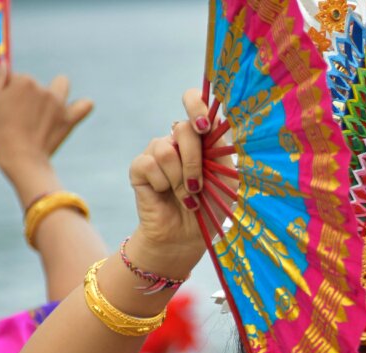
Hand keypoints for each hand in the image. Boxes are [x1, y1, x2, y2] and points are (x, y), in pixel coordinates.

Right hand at [0, 63, 92, 180]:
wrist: (20, 159)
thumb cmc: (0, 132)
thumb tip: (4, 64)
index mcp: (23, 81)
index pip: (14, 79)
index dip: (7, 93)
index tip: (4, 108)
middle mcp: (44, 89)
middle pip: (35, 85)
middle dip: (28, 95)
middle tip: (20, 116)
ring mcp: (59, 103)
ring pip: (60, 87)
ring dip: (55, 93)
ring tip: (45, 111)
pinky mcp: (69, 119)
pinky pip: (85, 105)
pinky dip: (82, 106)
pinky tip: (75, 109)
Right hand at [126, 88, 232, 277]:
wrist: (187, 237)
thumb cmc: (211, 207)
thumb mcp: (226, 178)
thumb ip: (222, 150)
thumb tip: (218, 124)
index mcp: (201, 139)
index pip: (194, 102)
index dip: (196, 105)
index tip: (204, 125)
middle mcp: (177, 141)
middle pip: (183, 128)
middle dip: (194, 160)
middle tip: (198, 185)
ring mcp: (157, 152)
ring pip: (165, 149)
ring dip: (179, 178)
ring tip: (186, 196)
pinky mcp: (140, 168)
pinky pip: (149, 164)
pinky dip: (161, 183)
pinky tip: (165, 194)